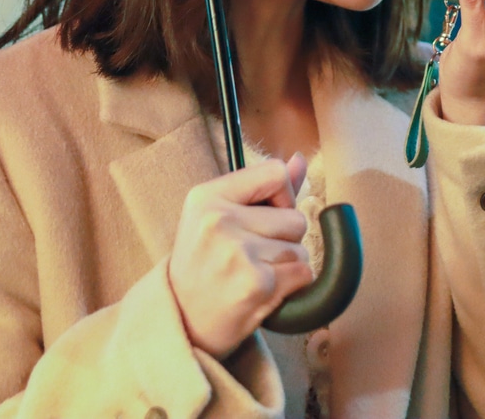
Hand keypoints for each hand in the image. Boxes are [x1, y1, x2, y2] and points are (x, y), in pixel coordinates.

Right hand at [168, 155, 312, 358]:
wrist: (181, 324)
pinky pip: (303, 274)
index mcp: (206, 197)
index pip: (276, 173)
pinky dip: (291, 287)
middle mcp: (218, 220)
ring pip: (301, 249)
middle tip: (249, 258)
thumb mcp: (218, 217)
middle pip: (295, 217)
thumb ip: (262, 189)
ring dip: (287, 266)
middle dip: (284, 240)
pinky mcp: (256, 284)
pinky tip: (261, 293)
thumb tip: (299, 160)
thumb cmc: (204, 267)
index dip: (282, 197)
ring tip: (252, 276)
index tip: (263, 219)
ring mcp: (237, 253)